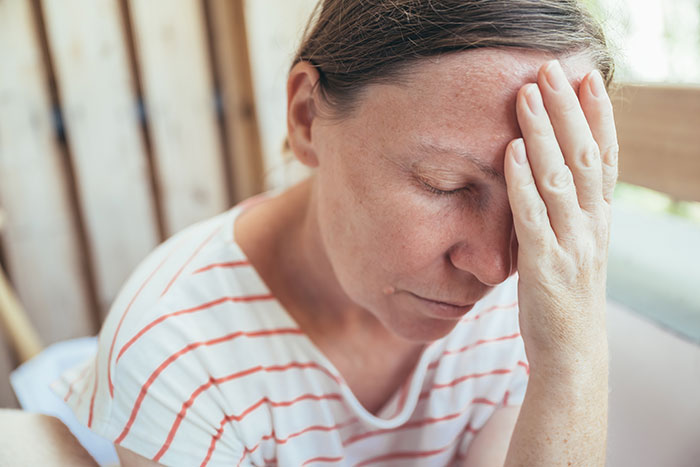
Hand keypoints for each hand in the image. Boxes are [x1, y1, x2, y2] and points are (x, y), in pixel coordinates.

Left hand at [504, 60, 618, 372]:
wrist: (573, 354)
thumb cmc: (566, 298)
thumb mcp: (575, 249)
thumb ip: (568, 213)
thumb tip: (550, 175)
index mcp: (599, 221)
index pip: (605, 158)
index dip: (599, 117)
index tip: (587, 79)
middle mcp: (592, 228)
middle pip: (585, 158)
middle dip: (569, 111)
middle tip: (551, 70)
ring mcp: (572, 246)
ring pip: (561, 180)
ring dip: (544, 135)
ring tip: (528, 96)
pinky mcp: (545, 267)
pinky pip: (534, 218)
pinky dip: (522, 183)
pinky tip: (510, 152)